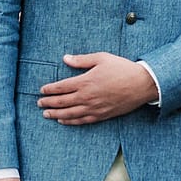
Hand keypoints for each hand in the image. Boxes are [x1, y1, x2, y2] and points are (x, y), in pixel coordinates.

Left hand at [38, 53, 157, 123]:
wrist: (141, 84)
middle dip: (48, 103)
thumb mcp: (101, 58)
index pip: (61, 87)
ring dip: (56, 115)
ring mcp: (94, 108)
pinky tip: (63, 121)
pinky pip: (82, 121)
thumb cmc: (122, 68)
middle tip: (39, 103)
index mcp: (85, 81)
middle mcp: (87, 97)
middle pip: (62, 102)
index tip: (42, 90)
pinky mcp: (102, 115)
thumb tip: (65, 58)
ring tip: (46, 114)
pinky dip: (70, 122)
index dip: (49, 89)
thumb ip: (81, 60)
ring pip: (69, 114)